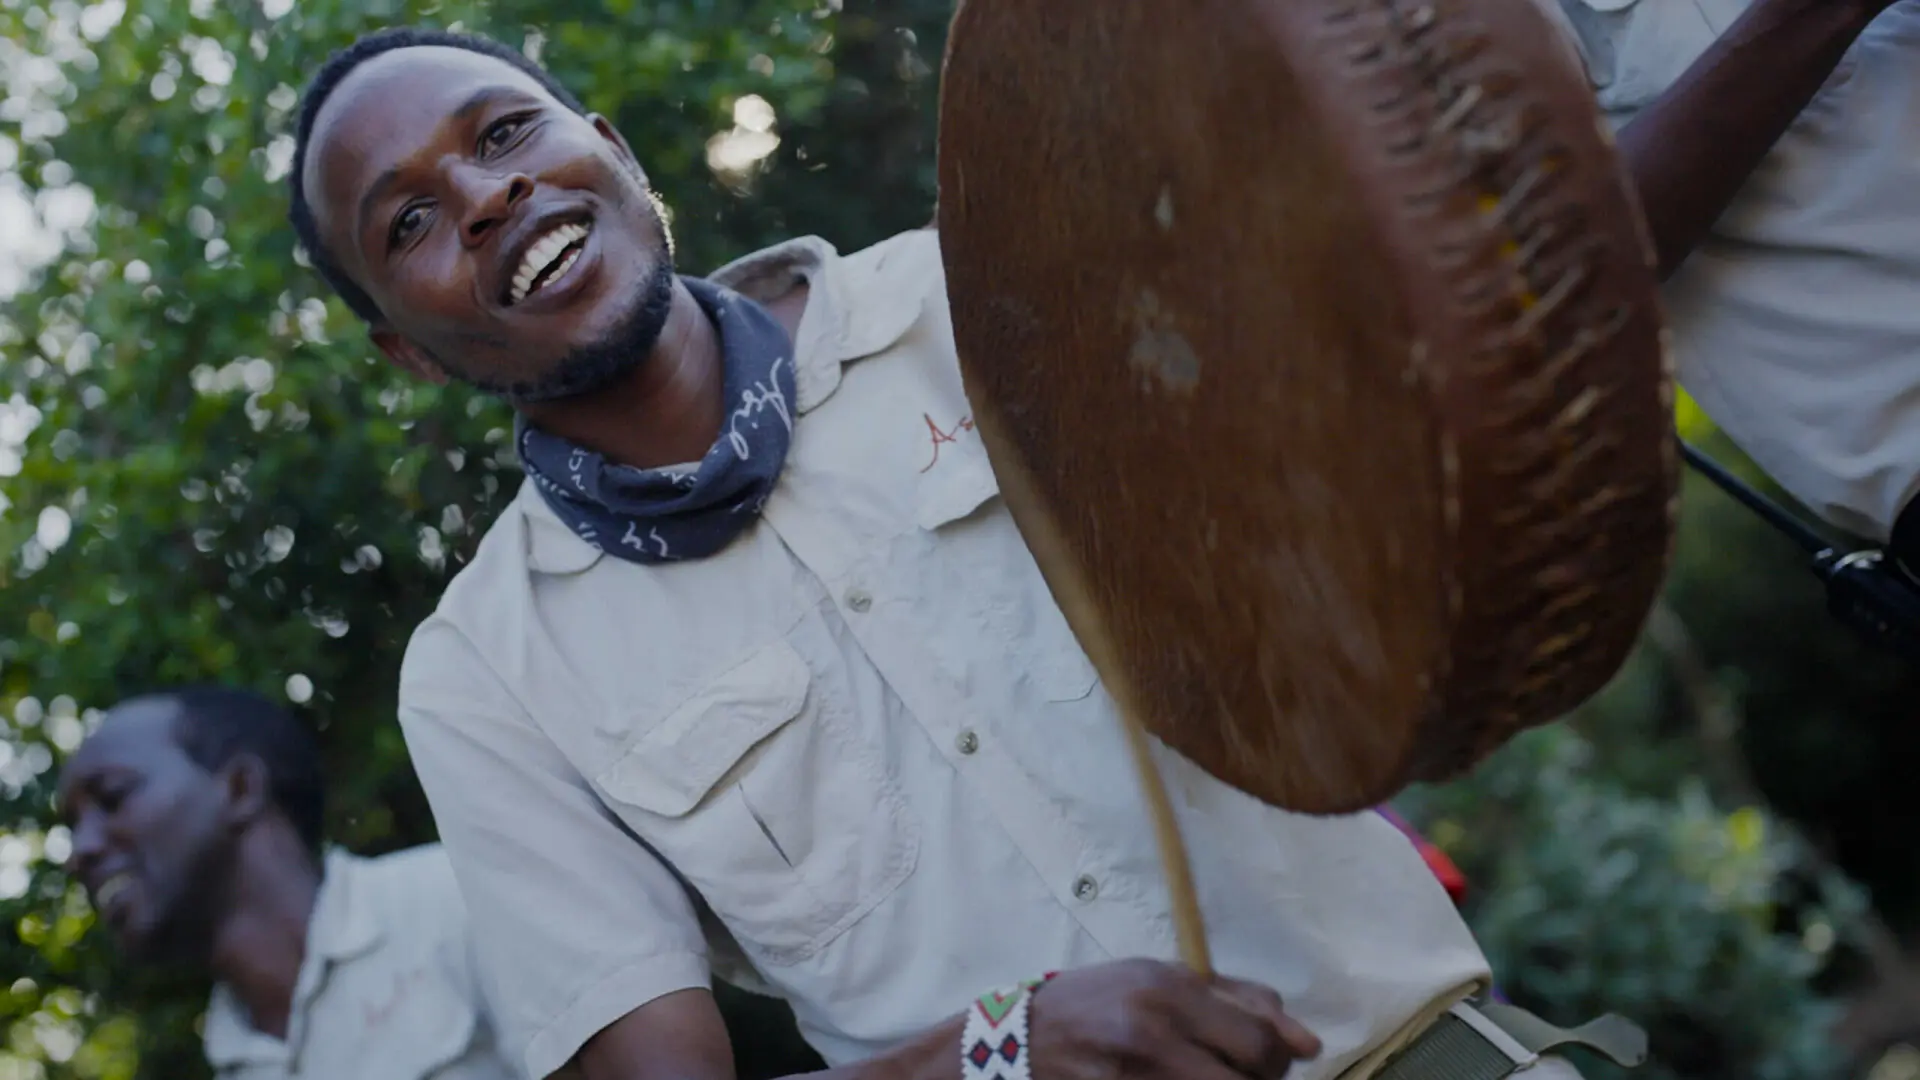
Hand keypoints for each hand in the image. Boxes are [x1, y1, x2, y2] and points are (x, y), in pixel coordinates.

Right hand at [1027, 959, 1321, 1078]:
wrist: (1025, 1036)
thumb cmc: (1105, 1000)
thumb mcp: (1164, 978)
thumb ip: (1239, 1000)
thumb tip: (1308, 1045)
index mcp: (1169, 991)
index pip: (1261, 1043)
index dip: (1278, 1061)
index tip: (1266, 1062)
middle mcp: (1153, 1034)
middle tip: (1243, 1074)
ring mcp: (1135, 1076)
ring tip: (1213, 1077)